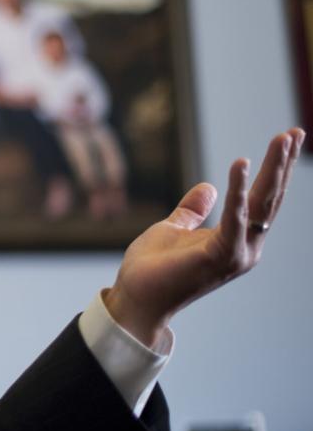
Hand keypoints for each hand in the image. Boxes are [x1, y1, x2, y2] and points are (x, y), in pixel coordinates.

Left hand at [106, 128, 304, 347]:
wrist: (137, 299)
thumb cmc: (154, 269)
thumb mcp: (174, 229)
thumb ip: (193, 210)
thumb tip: (208, 186)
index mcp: (237, 240)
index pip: (262, 199)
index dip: (274, 170)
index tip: (284, 139)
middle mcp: (246, 247)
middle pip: (270, 198)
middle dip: (282, 164)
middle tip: (294, 131)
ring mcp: (237, 254)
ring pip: (261, 204)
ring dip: (273, 169)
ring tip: (282, 139)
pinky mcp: (221, 256)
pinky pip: (234, 218)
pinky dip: (237, 191)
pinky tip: (241, 163)